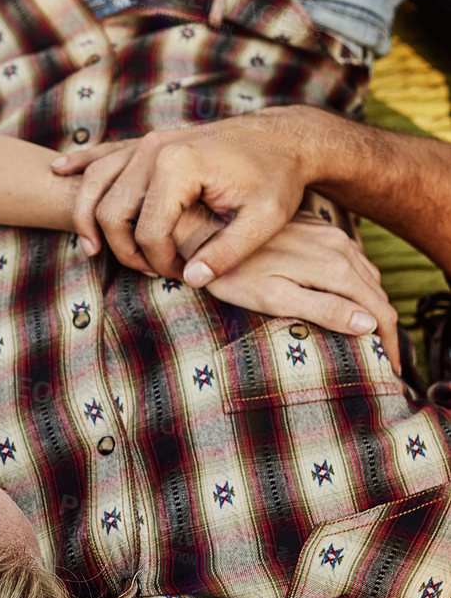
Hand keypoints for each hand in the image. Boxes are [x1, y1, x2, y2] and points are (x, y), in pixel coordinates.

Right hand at [50, 108, 321, 282]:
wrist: (285, 137)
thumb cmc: (278, 178)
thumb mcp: (264, 220)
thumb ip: (228, 252)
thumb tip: (192, 278)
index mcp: (179, 166)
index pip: (147, 230)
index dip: (158, 263)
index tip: (182, 276)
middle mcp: (155, 149)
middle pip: (112, 211)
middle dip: (124, 250)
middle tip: (150, 272)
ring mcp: (149, 142)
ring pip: (96, 184)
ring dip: (87, 218)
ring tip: (91, 250)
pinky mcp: (150, 141)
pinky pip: (105, 154)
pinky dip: (80, 164)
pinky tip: (58, 170)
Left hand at [184, 213, 401, 373]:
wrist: (208, 229)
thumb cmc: (234, 273)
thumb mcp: (275, 298)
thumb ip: (324, 309)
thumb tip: (368, 324)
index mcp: (335, 267)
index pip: (379, 311)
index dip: (389, 343)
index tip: (390, 369)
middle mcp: (339, 246)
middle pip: (378, 293)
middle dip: (386, 329)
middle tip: (386, 361)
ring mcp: (329, 234)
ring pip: (367, 276)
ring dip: (373, 305)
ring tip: (372, 336)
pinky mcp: (317, 228)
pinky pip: (351, 260)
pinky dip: (358, 284)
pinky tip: (350, 299)